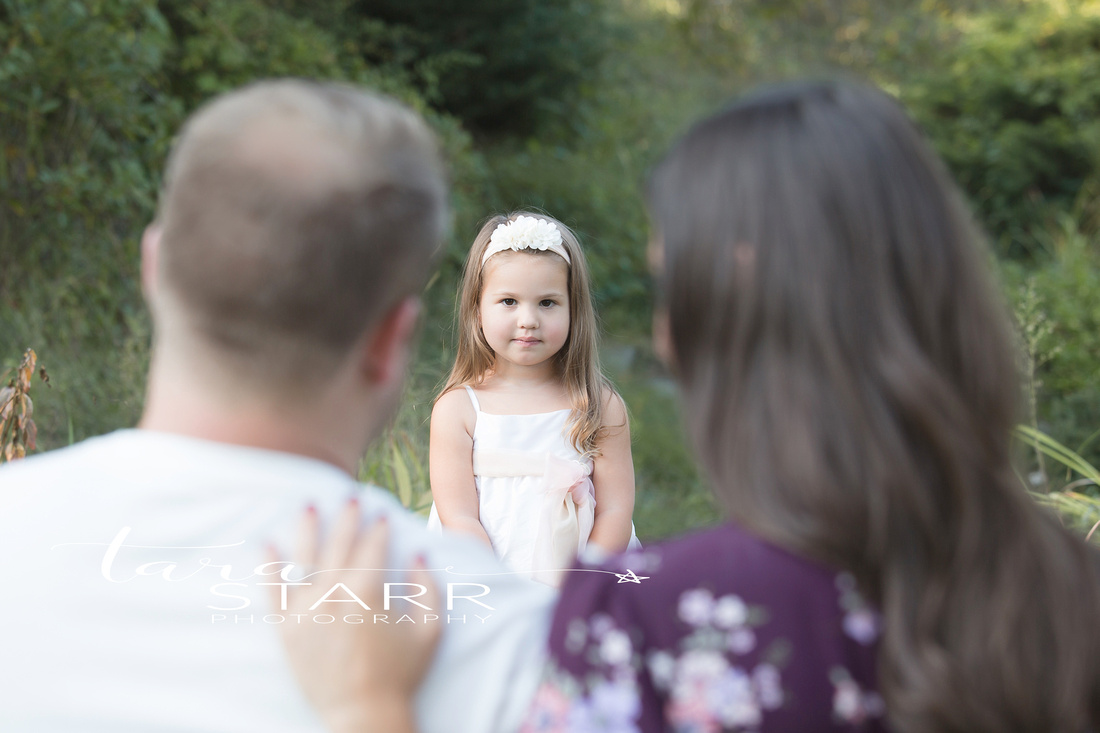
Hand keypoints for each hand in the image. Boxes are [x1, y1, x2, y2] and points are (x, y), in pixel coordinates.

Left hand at [266, 499, 440, 732]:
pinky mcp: (286, 629)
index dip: (380, 528)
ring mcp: (306, 610)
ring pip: (304, 559)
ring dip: (307, 529)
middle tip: (350, 497)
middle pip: (340, 545)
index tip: (383, 514)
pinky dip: (269, 567)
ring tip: (308, 506)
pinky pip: (273, 592)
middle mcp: (334, 594)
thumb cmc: (400, 674)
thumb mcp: (430, 630)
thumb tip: (420, 554)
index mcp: (368, 591)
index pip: (373, 547)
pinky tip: (267, 545)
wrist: (363, 714)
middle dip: (347, 518)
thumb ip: (428, 588)